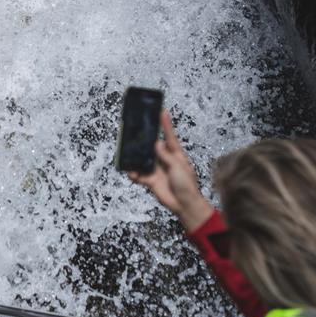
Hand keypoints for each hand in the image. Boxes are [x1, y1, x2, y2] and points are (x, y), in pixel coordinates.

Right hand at [128, 110, 213, 230]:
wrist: (184, 204)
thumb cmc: (187, 185)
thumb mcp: (178, 167)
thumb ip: (166, 156)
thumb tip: (157, 144)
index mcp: (175, 154)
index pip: (169, 136)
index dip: (165, 124)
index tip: (161, 111)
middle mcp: (164, 160)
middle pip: (152, 146)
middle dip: (145, 139)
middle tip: (136, 130)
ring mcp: (157, 170)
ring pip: (143, 160)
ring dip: (136, 157)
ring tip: (128, 152)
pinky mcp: (151, 180)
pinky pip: (139, 175)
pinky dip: (134, 174)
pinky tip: (131, 172)